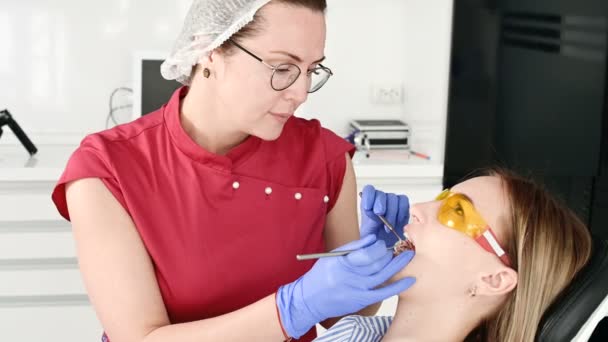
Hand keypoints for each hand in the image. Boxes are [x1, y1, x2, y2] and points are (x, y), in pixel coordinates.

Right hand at [276, 235, 414, 337]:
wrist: (310, 299)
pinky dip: (398, 286)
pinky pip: (384, 292)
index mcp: (343, 262)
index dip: (378, 246)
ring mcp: (358, 289)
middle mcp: (352, 276)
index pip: (367, 252)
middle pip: (378, 262)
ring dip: (398, 264)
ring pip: (384, 274)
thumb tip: (372, 238)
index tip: (380, 244)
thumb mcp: (332, 256)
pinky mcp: (362, 300)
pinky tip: (410, 279)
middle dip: (388, 253)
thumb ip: (352, 247)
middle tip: (393, 249)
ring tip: (409, 255)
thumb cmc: (320, 276)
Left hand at [359, 185, 409, 247]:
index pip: (368, 191)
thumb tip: (372, 224)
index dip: (368, 196)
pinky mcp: (403, 207)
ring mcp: (392, 203)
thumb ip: (367, 230)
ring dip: (391, 212)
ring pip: (393, 198)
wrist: (388, 247)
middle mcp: (379, 201)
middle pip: (381, 194)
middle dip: (380, 204)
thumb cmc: (376, 241)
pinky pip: (404, 201)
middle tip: (379, 214)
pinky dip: (401, 212)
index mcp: (368, 204)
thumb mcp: (366, 236)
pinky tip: (397, 223)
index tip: (367, 207)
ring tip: (388, 227)